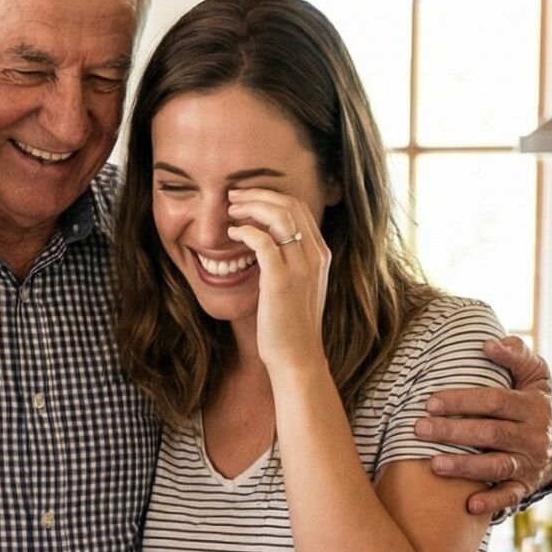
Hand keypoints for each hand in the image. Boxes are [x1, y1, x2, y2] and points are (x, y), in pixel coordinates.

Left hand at [226, 188, 330, 372]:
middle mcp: (315, 256)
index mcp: (321, 254)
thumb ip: (290, 262)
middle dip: (258, 195)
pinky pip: (263, 241)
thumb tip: (265, 242)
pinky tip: (232, 234)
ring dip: (250, 207)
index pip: (299, 208)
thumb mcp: (299, 287)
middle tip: (234, 196)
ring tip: (231, 210)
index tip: (248, 198)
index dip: (271, 196)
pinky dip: (245, 231)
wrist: (297, 357)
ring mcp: (300, 267)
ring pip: (278, 216)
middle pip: (289, 205)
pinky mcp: (280, 280)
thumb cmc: (292, 326)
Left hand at [417, 337, 551, 515]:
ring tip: (434, 465)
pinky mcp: (526, 485)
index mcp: (533, 405)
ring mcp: (531, 462)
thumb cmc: (536, 401)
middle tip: (420, 429)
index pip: (495, 401)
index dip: (463, 401)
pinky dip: (491, 502)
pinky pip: (510, 496)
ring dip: (465, 467)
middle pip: (491, 432)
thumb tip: (490, 343)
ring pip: (496, 465)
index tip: (431, 402)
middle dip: (453, 432)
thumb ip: (517, 355)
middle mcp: (534, 435)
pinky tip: (469, 506)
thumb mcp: (535, 375)